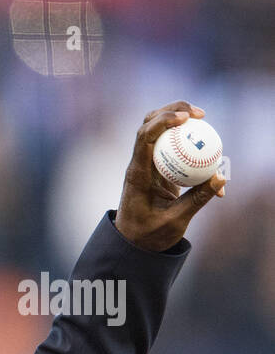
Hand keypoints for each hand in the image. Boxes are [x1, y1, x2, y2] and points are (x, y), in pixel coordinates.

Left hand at [114, 101, 226, 251]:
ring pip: (158, 131)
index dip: (163, 122)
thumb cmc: (149, 234)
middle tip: (200, 113)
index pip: (145, 139)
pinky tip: (204, 143)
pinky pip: (171, 146)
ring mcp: (146, 164)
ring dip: (178, 120)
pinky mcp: (156, 167)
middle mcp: (139, 164)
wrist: (133, 242)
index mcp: (138, 175)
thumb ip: (197, 199)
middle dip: (172, 111)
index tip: (187, 118)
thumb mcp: (175, 220)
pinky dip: (186, 141)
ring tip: (202, 119)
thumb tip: (221, 176)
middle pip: (149, 125)